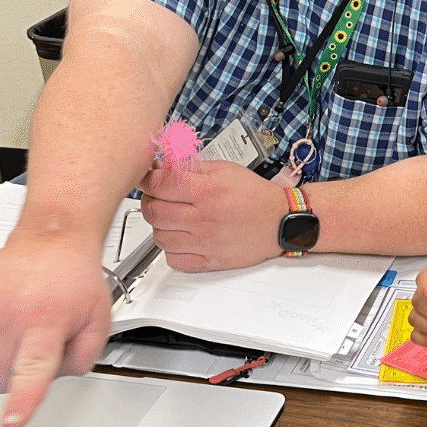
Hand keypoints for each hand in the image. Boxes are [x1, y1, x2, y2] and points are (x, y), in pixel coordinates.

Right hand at [0, 237, 111, 426]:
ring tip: (22, 339)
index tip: (13, 420)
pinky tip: (2, 335)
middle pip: (0, 379)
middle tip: (39, 351)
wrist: (52, 239)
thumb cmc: (76, 277)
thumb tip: (59, 377)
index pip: (33, 369)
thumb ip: (85, 355)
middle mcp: (11, 317)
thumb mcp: (100, 317)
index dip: (23, 398)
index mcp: (47, 321)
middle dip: (18, 378)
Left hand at [140, 161, 284, 270]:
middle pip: (154, 212)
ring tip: (171, 218)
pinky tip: (180, 238)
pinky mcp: (209, 260)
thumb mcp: (226, 169)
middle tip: (157, 197)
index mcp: (208, 191)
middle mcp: (204, 218)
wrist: (280, 221)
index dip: (147, 179)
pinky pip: (174, 260)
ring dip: (160, 226)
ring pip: (159, 237)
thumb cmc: (256, 195)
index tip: (148, 179)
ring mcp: (205, 242)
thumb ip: (193, 167)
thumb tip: (165, 166)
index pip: (159, 185)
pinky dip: (171, 250)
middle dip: (150, 201)